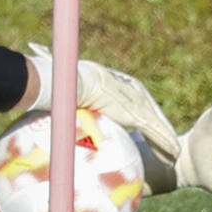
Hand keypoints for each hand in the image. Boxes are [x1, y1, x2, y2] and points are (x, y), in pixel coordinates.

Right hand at [27, 43, 179, 157]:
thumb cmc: (70, 82)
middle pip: (152, 113)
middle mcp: (136, 91)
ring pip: (157, 124)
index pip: (138, 103)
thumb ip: (60, 81)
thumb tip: (37, 57)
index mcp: (124, 85)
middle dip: (160, 130)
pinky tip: (172, 155)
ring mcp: (138, 101)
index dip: (145, 116)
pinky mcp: (138, 112)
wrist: (75, 81)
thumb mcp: (68, 85)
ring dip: (165, 141)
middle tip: (168, 145)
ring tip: (174, 155)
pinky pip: (154, 131)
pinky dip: (163, 143)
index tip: (148, 127)